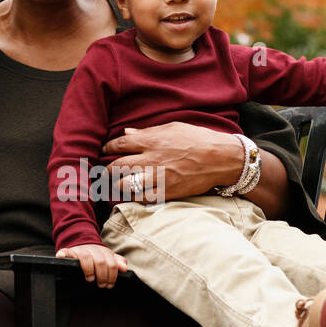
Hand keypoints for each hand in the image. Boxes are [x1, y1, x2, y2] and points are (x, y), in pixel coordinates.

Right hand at [56, 244, 128, 287]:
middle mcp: (92, 249)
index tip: (110, 284)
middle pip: (100, 261)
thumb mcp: (108, 257)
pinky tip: (62, 257)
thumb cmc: (96, 255)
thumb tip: (124, 268)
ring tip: (90, 278)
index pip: (111, 263)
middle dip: (103, 275)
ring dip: (89, 270)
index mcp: (103, 251)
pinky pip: (65, 252)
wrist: (81, 243)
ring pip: (86, 258)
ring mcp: (80, 250)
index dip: (112, 275)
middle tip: (102, 285)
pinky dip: (63, 254)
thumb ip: (117, 262)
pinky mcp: (68, 251)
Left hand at [102, 121, 290, 217]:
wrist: (221, 159)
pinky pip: (142, 198)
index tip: (103, 150)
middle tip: (104, 172)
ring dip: (117, 186)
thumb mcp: (173, 128)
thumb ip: (147, 132)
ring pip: (126, 186)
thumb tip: (127, 133)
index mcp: (152, 140)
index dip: (107, 148)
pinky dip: (134, 196)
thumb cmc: (199, 139)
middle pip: (117, 167)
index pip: (119, 144)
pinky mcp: (167, 193)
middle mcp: (152, 160)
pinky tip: (133, 193)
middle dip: (106, 171)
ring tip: (115, 184)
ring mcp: (159, 178)